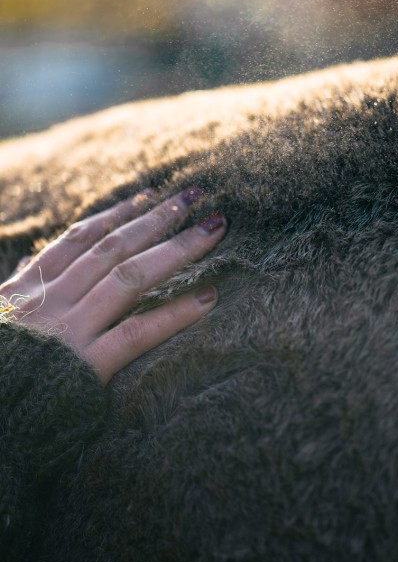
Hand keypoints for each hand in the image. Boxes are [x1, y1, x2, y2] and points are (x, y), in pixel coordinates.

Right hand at [0, 188, 225, 382]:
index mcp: (28, 288)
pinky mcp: (84, 367)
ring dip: (176, 249)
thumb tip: (30, 263)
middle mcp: (52, 300)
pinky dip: (174, 314)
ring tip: (214, 228)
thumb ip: (16, 288)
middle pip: (114, 248)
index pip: (79, 239)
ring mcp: (69, 330)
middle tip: (195, 194)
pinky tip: (208, 296)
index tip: (149, 195)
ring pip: (130, 277)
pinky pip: (136, 333)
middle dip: (157, 218)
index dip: (117, 214)